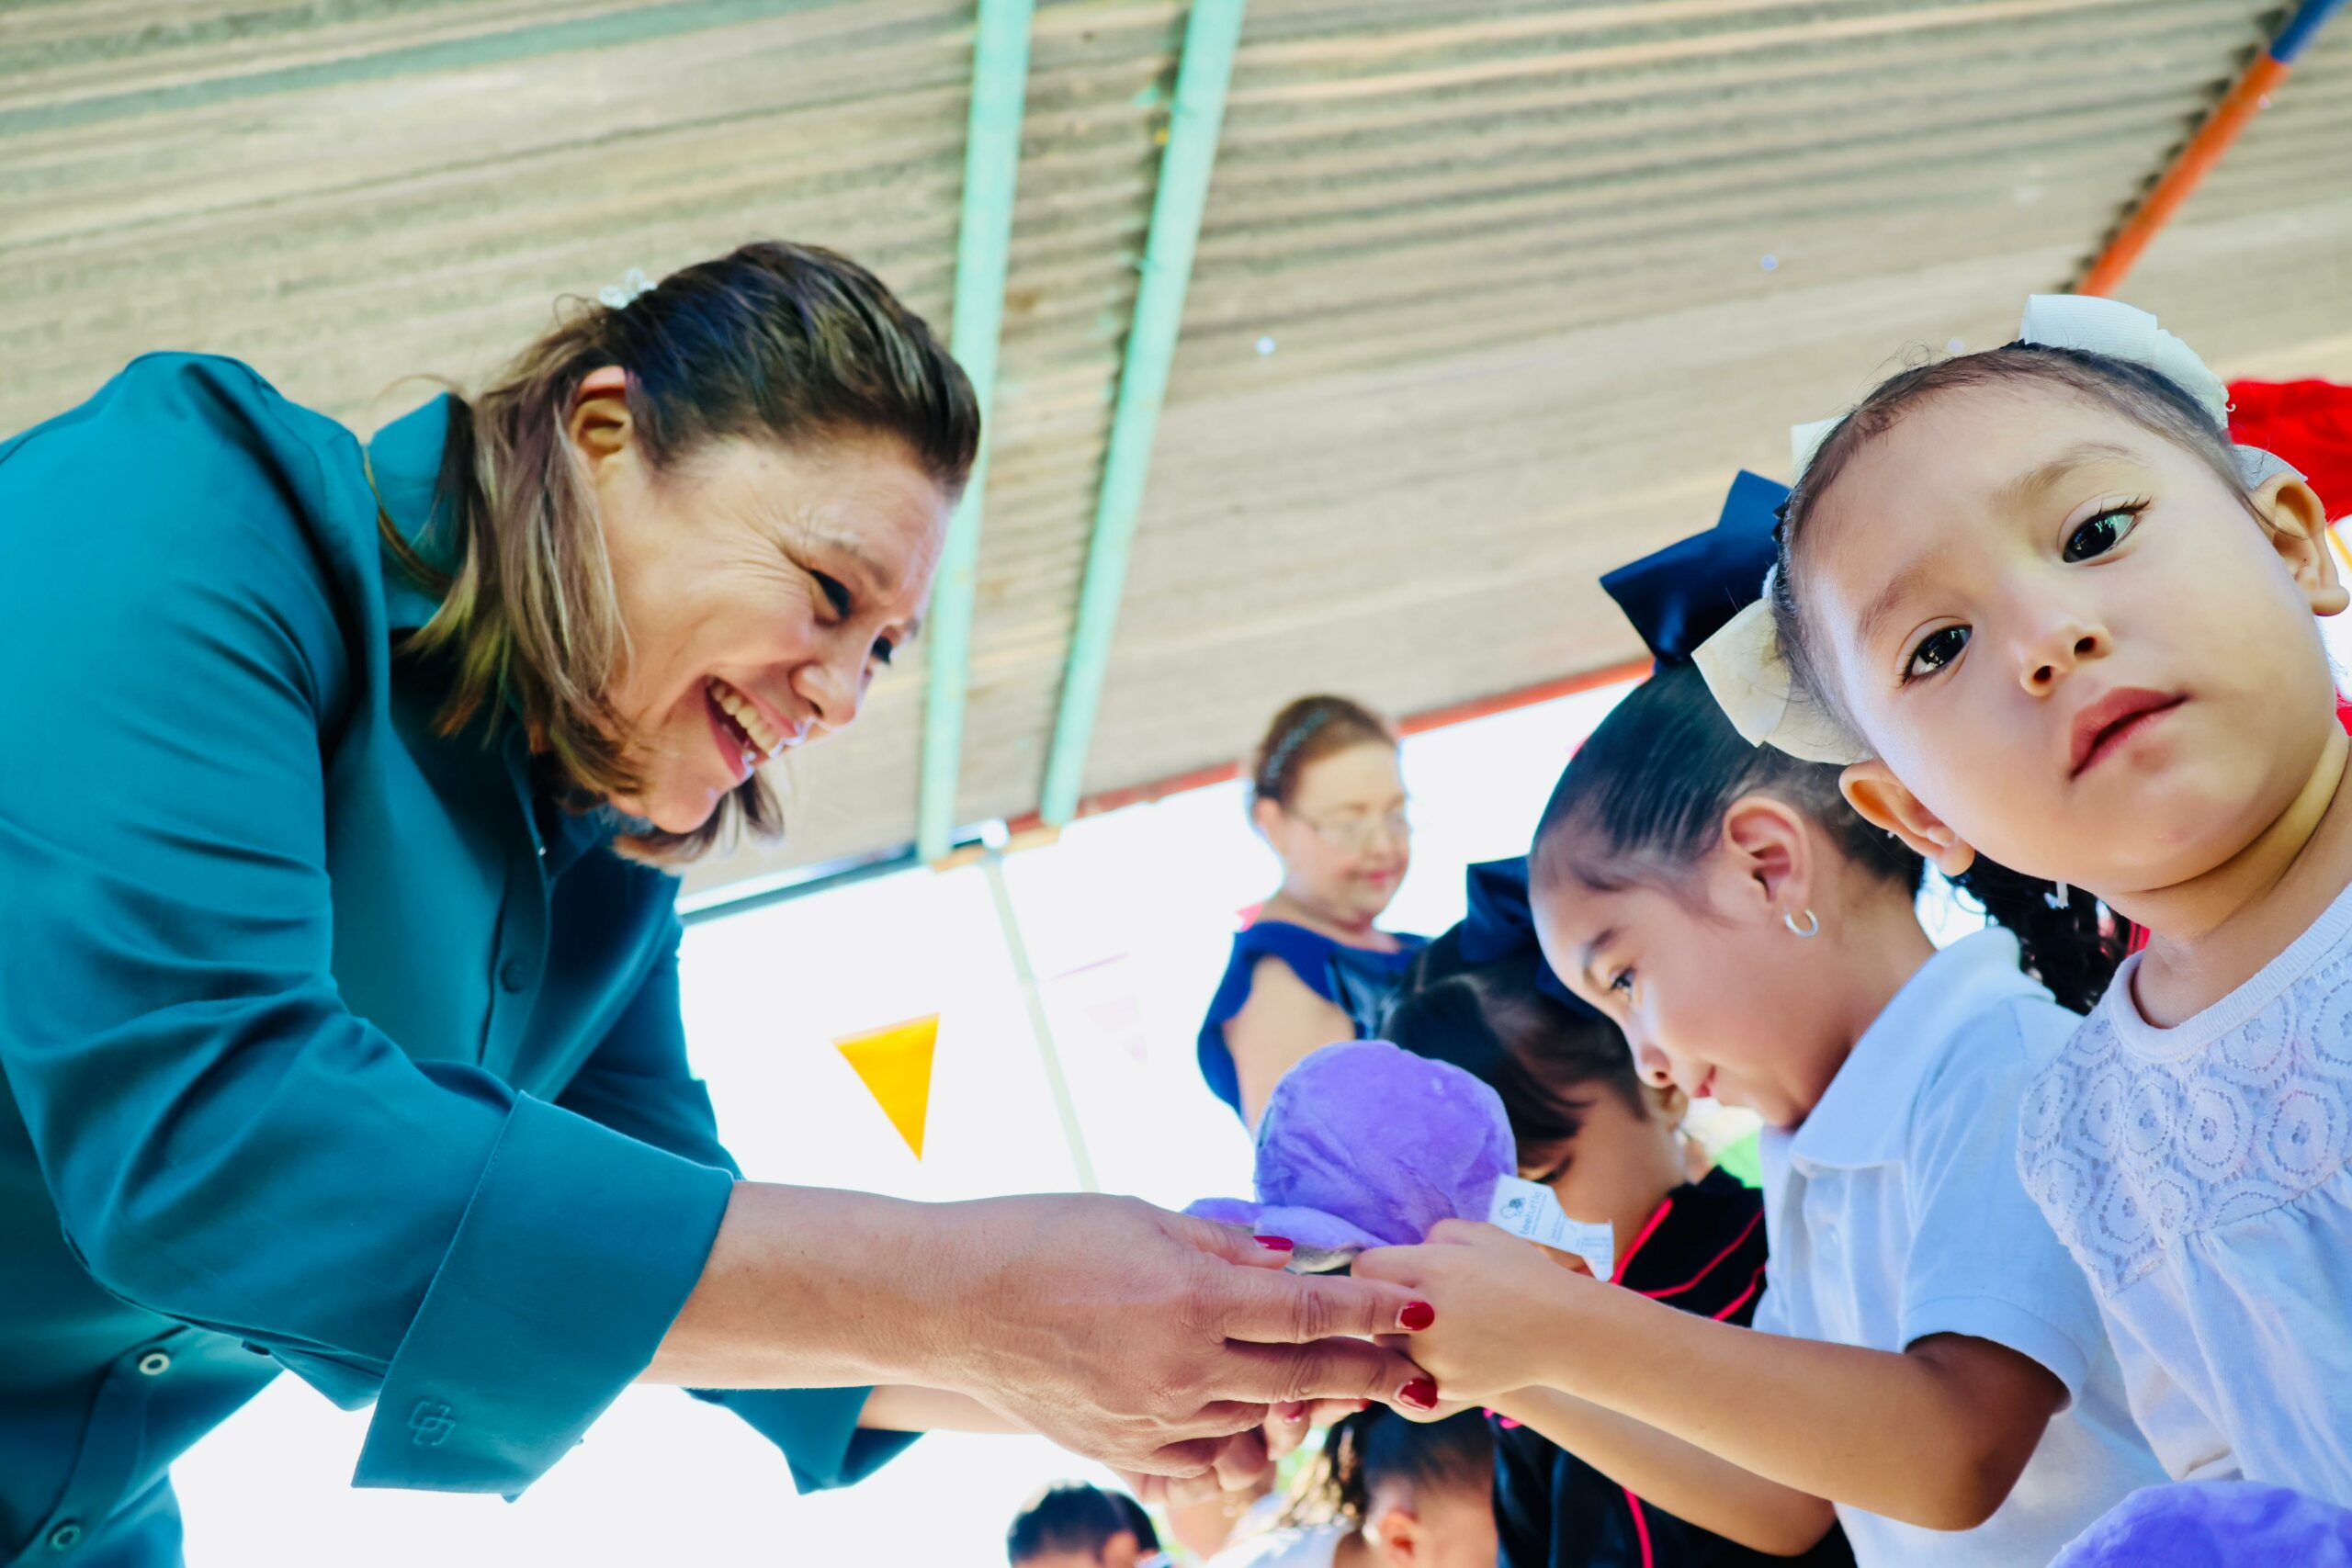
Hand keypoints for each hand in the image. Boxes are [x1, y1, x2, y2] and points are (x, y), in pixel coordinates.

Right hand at [931, 1194, 1435, 1475]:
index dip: (1374, 1308)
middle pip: (1303, 1375)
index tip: (1420, 1303)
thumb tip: (1293, 1260)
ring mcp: (1154, 1418)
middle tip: (1419, 1368)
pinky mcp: (1124, 1450)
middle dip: (1370, 1369)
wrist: (951, 1304)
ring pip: (1260, 1419)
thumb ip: (1224, 1245)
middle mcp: (1183, 1369)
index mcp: (1192, 1300)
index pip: (1311, 1311)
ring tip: (1351, 1388)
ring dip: (1310, 1403)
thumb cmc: (1042, 1237)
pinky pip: (1206, 1456)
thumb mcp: (1140, 1216)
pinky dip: (1242, 1437)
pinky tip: (1263, 1420)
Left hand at [1356, 1219, 1599, 1404]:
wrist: (1565, 1329)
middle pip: (1369, 1312)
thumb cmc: (1523, 1273)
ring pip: (1384, 1348)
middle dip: (1383, 1307)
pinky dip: (1416, 1368)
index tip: (1398, 1273)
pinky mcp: (1443, 1388)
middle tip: (1415, 1305)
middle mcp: (1423, 1316)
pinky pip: (1405, 1379)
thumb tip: (1407, 1252)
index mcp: (1429, 1268)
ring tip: (1436, 1330)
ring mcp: (1432, 1357)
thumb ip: (1433, 1236)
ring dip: (1396, 1340)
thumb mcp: (1479, 1233)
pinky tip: (1442, 1353)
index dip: (1378, 1269)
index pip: (1364, 1268)